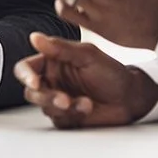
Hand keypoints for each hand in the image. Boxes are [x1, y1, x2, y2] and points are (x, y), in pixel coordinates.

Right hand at [13, 32, 157, 127]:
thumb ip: (61, 48)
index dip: (26, 76)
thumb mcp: (88, 56)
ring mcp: (58, 100)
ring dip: (63, 107)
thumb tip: (35, 37)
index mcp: (53, 63)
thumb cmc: (112, 73)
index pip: (27, 68)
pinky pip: (59, 120)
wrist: (131, 97)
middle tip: (64, 99)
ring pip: (44, 108)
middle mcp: (52, 82)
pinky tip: (88, 108)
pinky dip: (72, 115)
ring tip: (85, 103)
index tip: (35, 82)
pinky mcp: (66, 117)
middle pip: (31, 92)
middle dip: (46, 97)